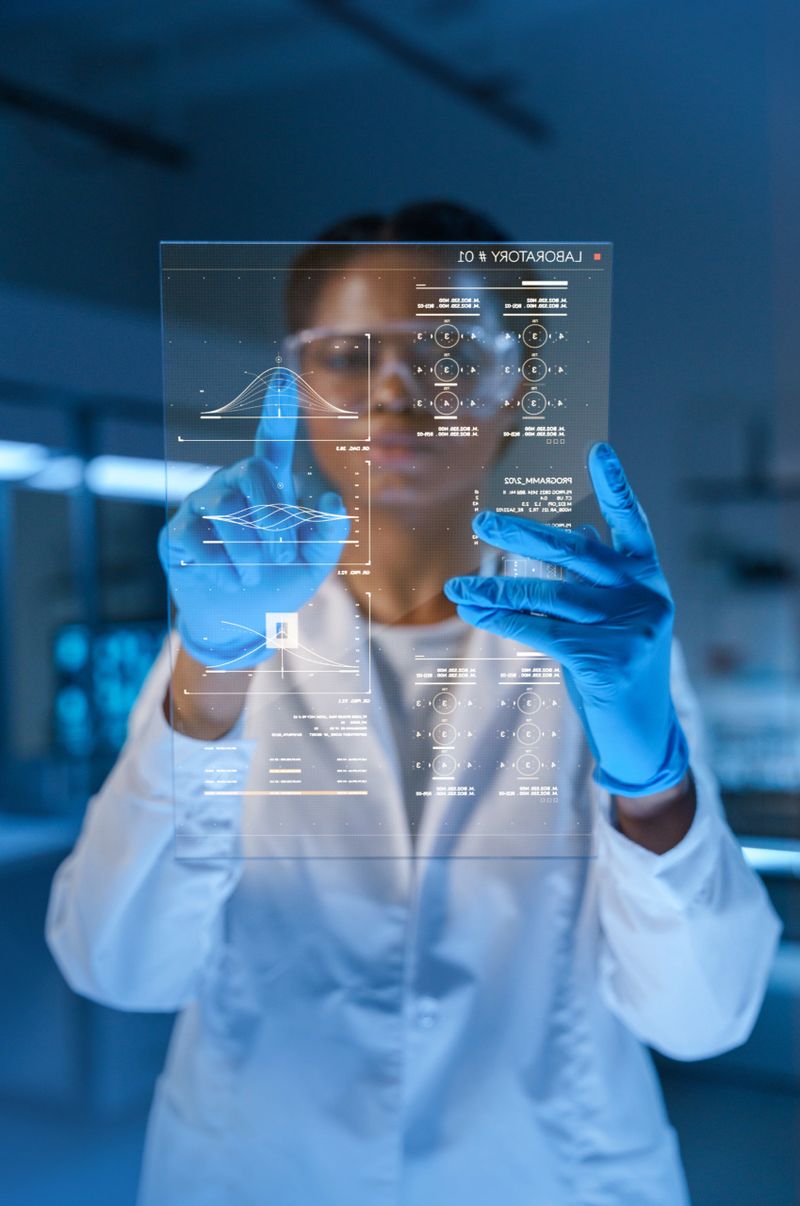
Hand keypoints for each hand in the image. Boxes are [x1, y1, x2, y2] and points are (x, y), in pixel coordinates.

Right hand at [159, 370, 349, 668]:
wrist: (237, 622)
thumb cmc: (276, 582)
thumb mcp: (313, 564)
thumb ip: (329, 533)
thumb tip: (334, 499)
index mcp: (267, 488)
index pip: (272, 443)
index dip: (278, 412)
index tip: (285, 379)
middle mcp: (231, 486)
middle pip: (252, 473)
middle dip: (273, 518)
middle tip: (282, 556)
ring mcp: (200, 506)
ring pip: (226, 509)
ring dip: (249, 549)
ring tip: (254, 575)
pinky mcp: (176, 533)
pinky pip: (198, 537)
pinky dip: (222, 566)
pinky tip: (230, 580)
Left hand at [443, 442, 688, 796]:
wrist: (645, 735)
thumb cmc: (621, 667)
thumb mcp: (618, 616)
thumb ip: (602, 577)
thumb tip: (586, 530)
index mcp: (649, 578)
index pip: (632, 524)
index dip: (616, 486)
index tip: (598, 449)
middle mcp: (646, 596)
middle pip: (577, 553)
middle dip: (524, 535)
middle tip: (482, 520)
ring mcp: (632, 629)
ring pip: (551, 597)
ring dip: (498, 591)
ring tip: (459, 587)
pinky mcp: (610, 661)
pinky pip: (543, 632)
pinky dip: (505, 620)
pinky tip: (477, 610)